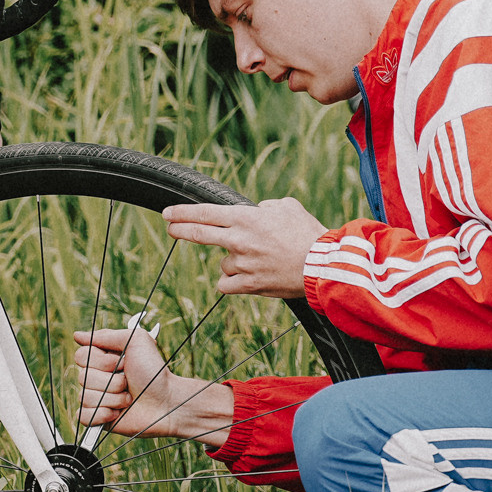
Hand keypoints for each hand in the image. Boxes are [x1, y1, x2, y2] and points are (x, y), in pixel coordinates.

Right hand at [74, 323, 196, 436]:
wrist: (167, 402)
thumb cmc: (154, 372)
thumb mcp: (136, 341)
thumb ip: (106, 335)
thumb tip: (77, 335)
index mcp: (102, 359)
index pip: (81, 356)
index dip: (102, 360)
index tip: (123, 362)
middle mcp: (96, 378)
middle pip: (82, 377)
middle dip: (111, 381)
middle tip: (128, 382)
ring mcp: (95, 399)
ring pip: (85, 397)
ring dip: (112, 398)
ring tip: (128, 398)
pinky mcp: (97, 419)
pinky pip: (83, 416)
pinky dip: (102, 414)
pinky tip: (118, 413)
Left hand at [161, 197, 327, 298]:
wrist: (323, 266)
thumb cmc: (308, 233)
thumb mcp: (287, 206)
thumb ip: (264, 207)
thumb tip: (256, 212)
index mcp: (247, 218)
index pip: (205, 213)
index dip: (183, 213)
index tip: (168, 214)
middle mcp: (239, 240)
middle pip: (199, 234)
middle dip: (180, 229)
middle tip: (170, 228)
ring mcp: (242, 264)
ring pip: (223, 263)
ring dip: (232, 261)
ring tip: (259, 261)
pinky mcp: (249, 285)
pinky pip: (226, 284)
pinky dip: (233, 282)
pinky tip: (247, 278)